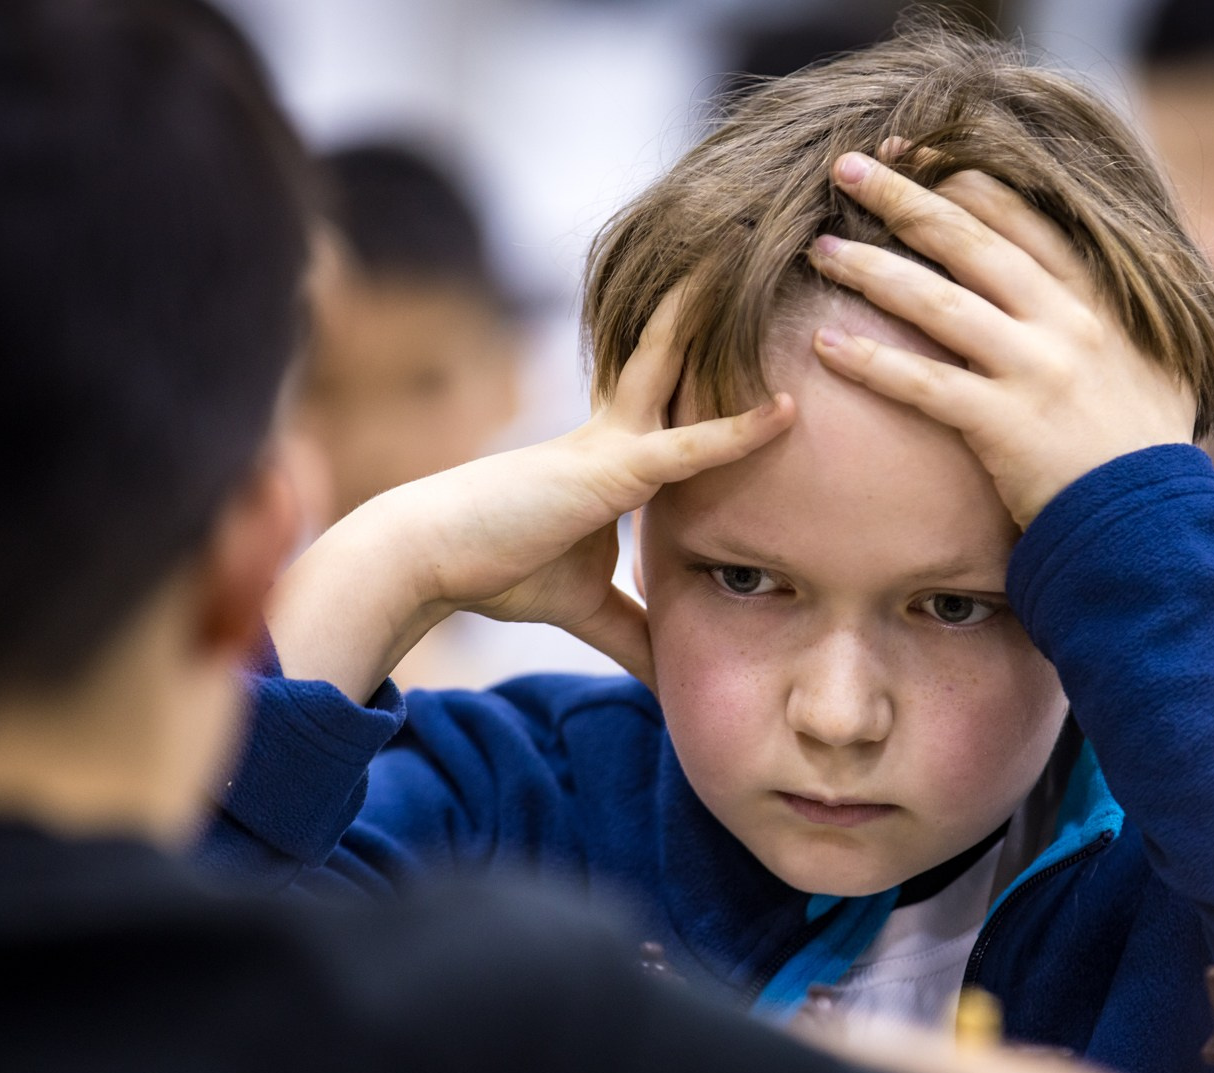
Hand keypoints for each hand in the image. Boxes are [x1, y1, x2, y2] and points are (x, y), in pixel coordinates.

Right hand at [269, 288, 793, 698]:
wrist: (428, 557)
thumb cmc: (496, 569)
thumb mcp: (587, 605)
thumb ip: (634, 633)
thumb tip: (671, 678)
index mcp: (613, 455)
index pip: (678, 399)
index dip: (720, 370)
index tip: (767, 346)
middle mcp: (616, 432)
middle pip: (677, 355)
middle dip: (715, 307)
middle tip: (759, 253)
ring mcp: (613, 443)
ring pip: (680, 369)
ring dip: (719, 317)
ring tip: (763, 255)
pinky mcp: (610, 472)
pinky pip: (686, 448)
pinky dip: (737, 434)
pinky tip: (785, 412)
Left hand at [805, 149, 1195, 528]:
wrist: (1151, 525)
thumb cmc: (1145, 451)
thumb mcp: (1158, 362)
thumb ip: (1120, 318)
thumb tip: (1103, 283)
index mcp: (1098, 299)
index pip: (1022, 220)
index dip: (962, 182)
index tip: (915, 157)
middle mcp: (1065, 322)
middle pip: (970, 242)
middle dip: (906, 199)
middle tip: (851, 168)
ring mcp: (1034, 370)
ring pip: (937, 302)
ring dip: (872, 270)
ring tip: (821, 248)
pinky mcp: (1004, 424)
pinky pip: (923, 383)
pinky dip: (872, 362)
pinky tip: (827, 344)